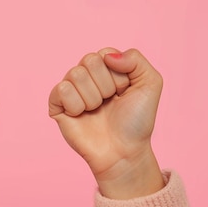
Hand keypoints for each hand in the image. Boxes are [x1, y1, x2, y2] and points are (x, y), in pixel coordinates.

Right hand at [48, 48, 164, 198]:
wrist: (123, 152)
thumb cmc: (136, 121)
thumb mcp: (150, 84)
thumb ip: (136, 59)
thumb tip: (108, 57)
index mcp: (106, 68)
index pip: (105, 54)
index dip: (118, 75)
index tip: (123, 92)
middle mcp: (87, 77)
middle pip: (88, 60)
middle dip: (106, 85)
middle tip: (110, 103)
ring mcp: (71, 90)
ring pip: (75, 74)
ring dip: (93, 98)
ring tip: (97, 111)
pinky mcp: (57, 106)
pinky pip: (61, 90)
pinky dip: (75, 105)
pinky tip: (81, 115)